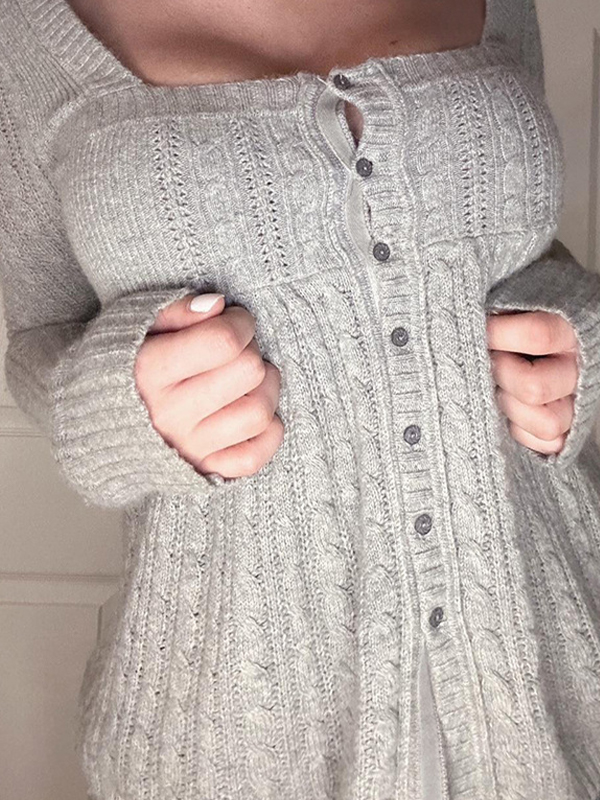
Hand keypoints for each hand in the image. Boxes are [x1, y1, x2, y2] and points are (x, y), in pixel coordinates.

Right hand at [135, 292, 283, 477]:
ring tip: (251, 378)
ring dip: (267, 389)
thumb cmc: (125, 364)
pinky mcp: (204, 470)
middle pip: (247, 372)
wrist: (95, 422)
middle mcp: (169, 414)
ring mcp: (188, 447)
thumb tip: (219, 307)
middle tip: (239, 349)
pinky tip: (252, 410)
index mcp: (149, 372)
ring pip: (258, 414)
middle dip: (252, 351)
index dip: (241, 323)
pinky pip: (254, 457)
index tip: (235, 321)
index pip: (223, 341)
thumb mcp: (138, 325)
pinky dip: (267, 433)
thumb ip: (179, 311)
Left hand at [486, 309, 578, 454]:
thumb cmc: (520, 314)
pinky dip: (522, 432)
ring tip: (497, 388)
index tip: (478, 327)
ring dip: (511, 408)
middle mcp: (576, 369)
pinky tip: (508, 411)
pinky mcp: (565, 427)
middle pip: (534, 387)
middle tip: (488, 362)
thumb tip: (464, 320)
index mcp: (569, 329)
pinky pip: (548, 443)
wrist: (546, 334)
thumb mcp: (515, 300)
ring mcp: (573, 401)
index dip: (498, 334)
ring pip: (548, 423)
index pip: (537, 335)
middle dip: (500, 375)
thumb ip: (501, 308)